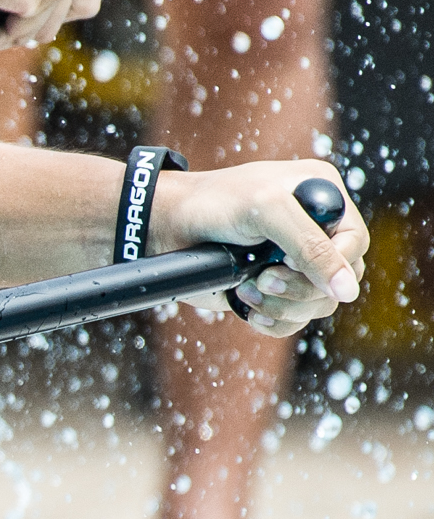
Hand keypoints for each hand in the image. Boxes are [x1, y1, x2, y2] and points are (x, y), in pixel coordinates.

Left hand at [153, 161, 365, 335]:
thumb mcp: (266, 212)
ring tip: (245, 289)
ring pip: (318, 305)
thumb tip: (348, 292)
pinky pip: (294, 320)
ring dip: (282, 306)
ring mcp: (293, 262)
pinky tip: (246, 308)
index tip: (290, 264)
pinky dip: (273, 321)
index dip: (332, 264)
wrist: (164, 227)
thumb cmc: (212, 205)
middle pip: (340, 281)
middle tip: (261, 279)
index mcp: (322, 197)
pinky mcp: (271, 290)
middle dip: (300, 289)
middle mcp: (313, 230)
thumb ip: (311, 246)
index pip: (355, 243)